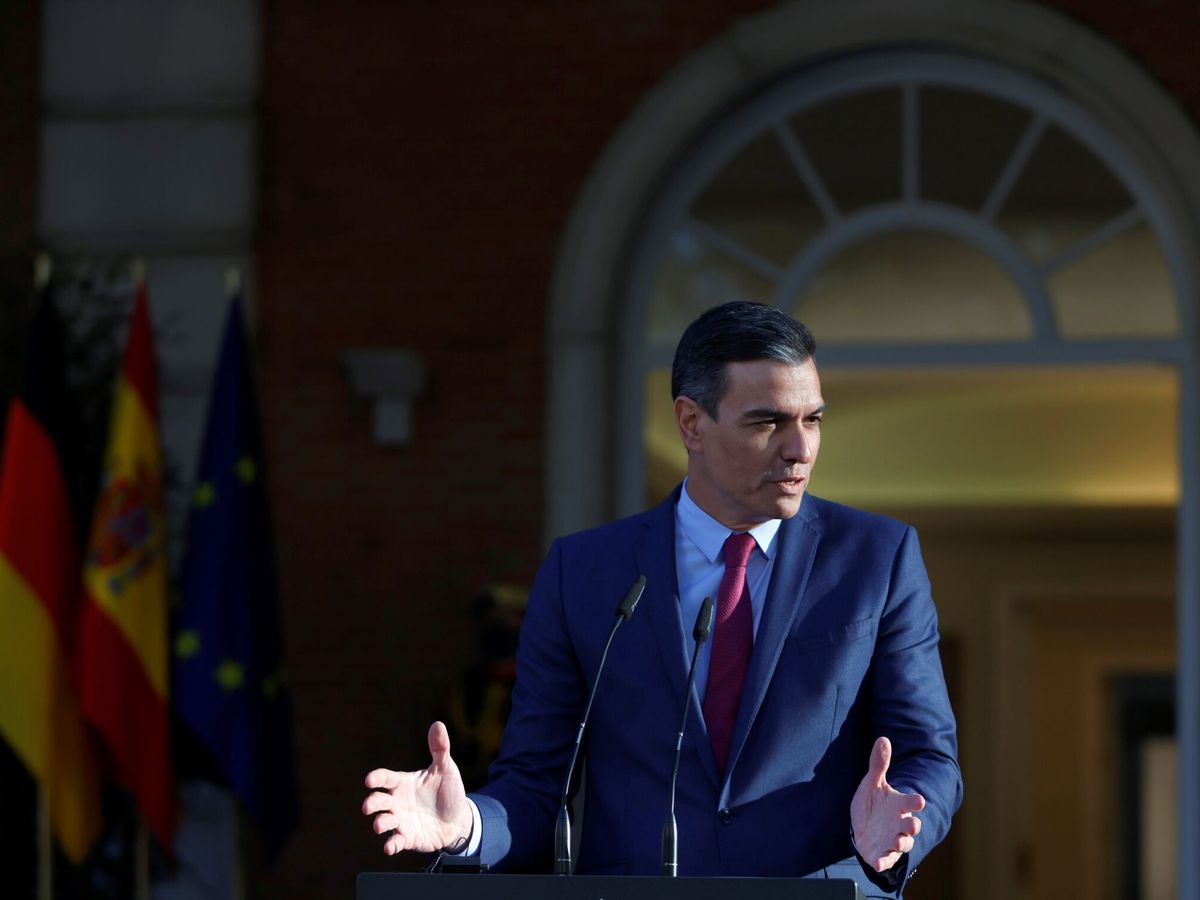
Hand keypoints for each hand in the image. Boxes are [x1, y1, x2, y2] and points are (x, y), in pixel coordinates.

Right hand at [362, 721, 472, 854]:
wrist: (459, 819)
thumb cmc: (448, 791)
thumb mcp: (446, 768)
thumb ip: (440, 748)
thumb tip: (438, 724)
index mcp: (403, 783)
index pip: (385, 779)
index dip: (376, 778)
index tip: (370, 780)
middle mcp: (397, 802)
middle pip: (377, 801)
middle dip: (371, 803)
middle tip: (369, 807)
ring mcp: (401, 820)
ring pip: (383, 822)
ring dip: (379, 823)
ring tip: (381, 824)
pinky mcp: (407, 838)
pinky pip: (395, 842)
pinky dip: (390, 845)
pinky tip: (389, 846)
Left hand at [850, 736, 924, 872]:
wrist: (862, 826)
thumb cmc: (872, 804)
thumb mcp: (872, 783)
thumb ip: (878, 764)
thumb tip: (883, 739)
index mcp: (898, 805)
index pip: (911, 802)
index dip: (915, 801)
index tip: (919, 800)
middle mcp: (899, 824)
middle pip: (912, 826)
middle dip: (913, 825)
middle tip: (912, 824)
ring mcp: (892, 840)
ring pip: (903, 844)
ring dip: (902, 843)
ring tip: (898, 841)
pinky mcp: (882, 854)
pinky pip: (886, 860)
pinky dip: (883, 862)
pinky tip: (878, 863)